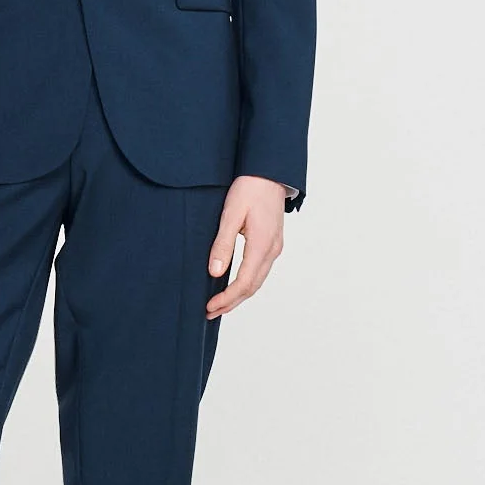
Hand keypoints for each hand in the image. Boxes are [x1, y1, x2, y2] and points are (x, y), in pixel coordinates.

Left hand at [205, 175, 288, 318]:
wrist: (270, 172)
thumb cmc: (249, 188)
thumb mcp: (231, 214)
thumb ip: (223, 244)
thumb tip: (216, 272)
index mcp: (262, 244)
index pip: (244, 282)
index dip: (227, 298)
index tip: (209, 306)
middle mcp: (272, 250)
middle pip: (252, 287)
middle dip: (231, 302)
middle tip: (210, 312)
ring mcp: (274, 247)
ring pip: (258, 281)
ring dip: (239, 295)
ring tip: (219, 304)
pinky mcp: (272, 243)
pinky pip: (260, 271)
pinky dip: (246, 283)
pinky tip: (234, 285)